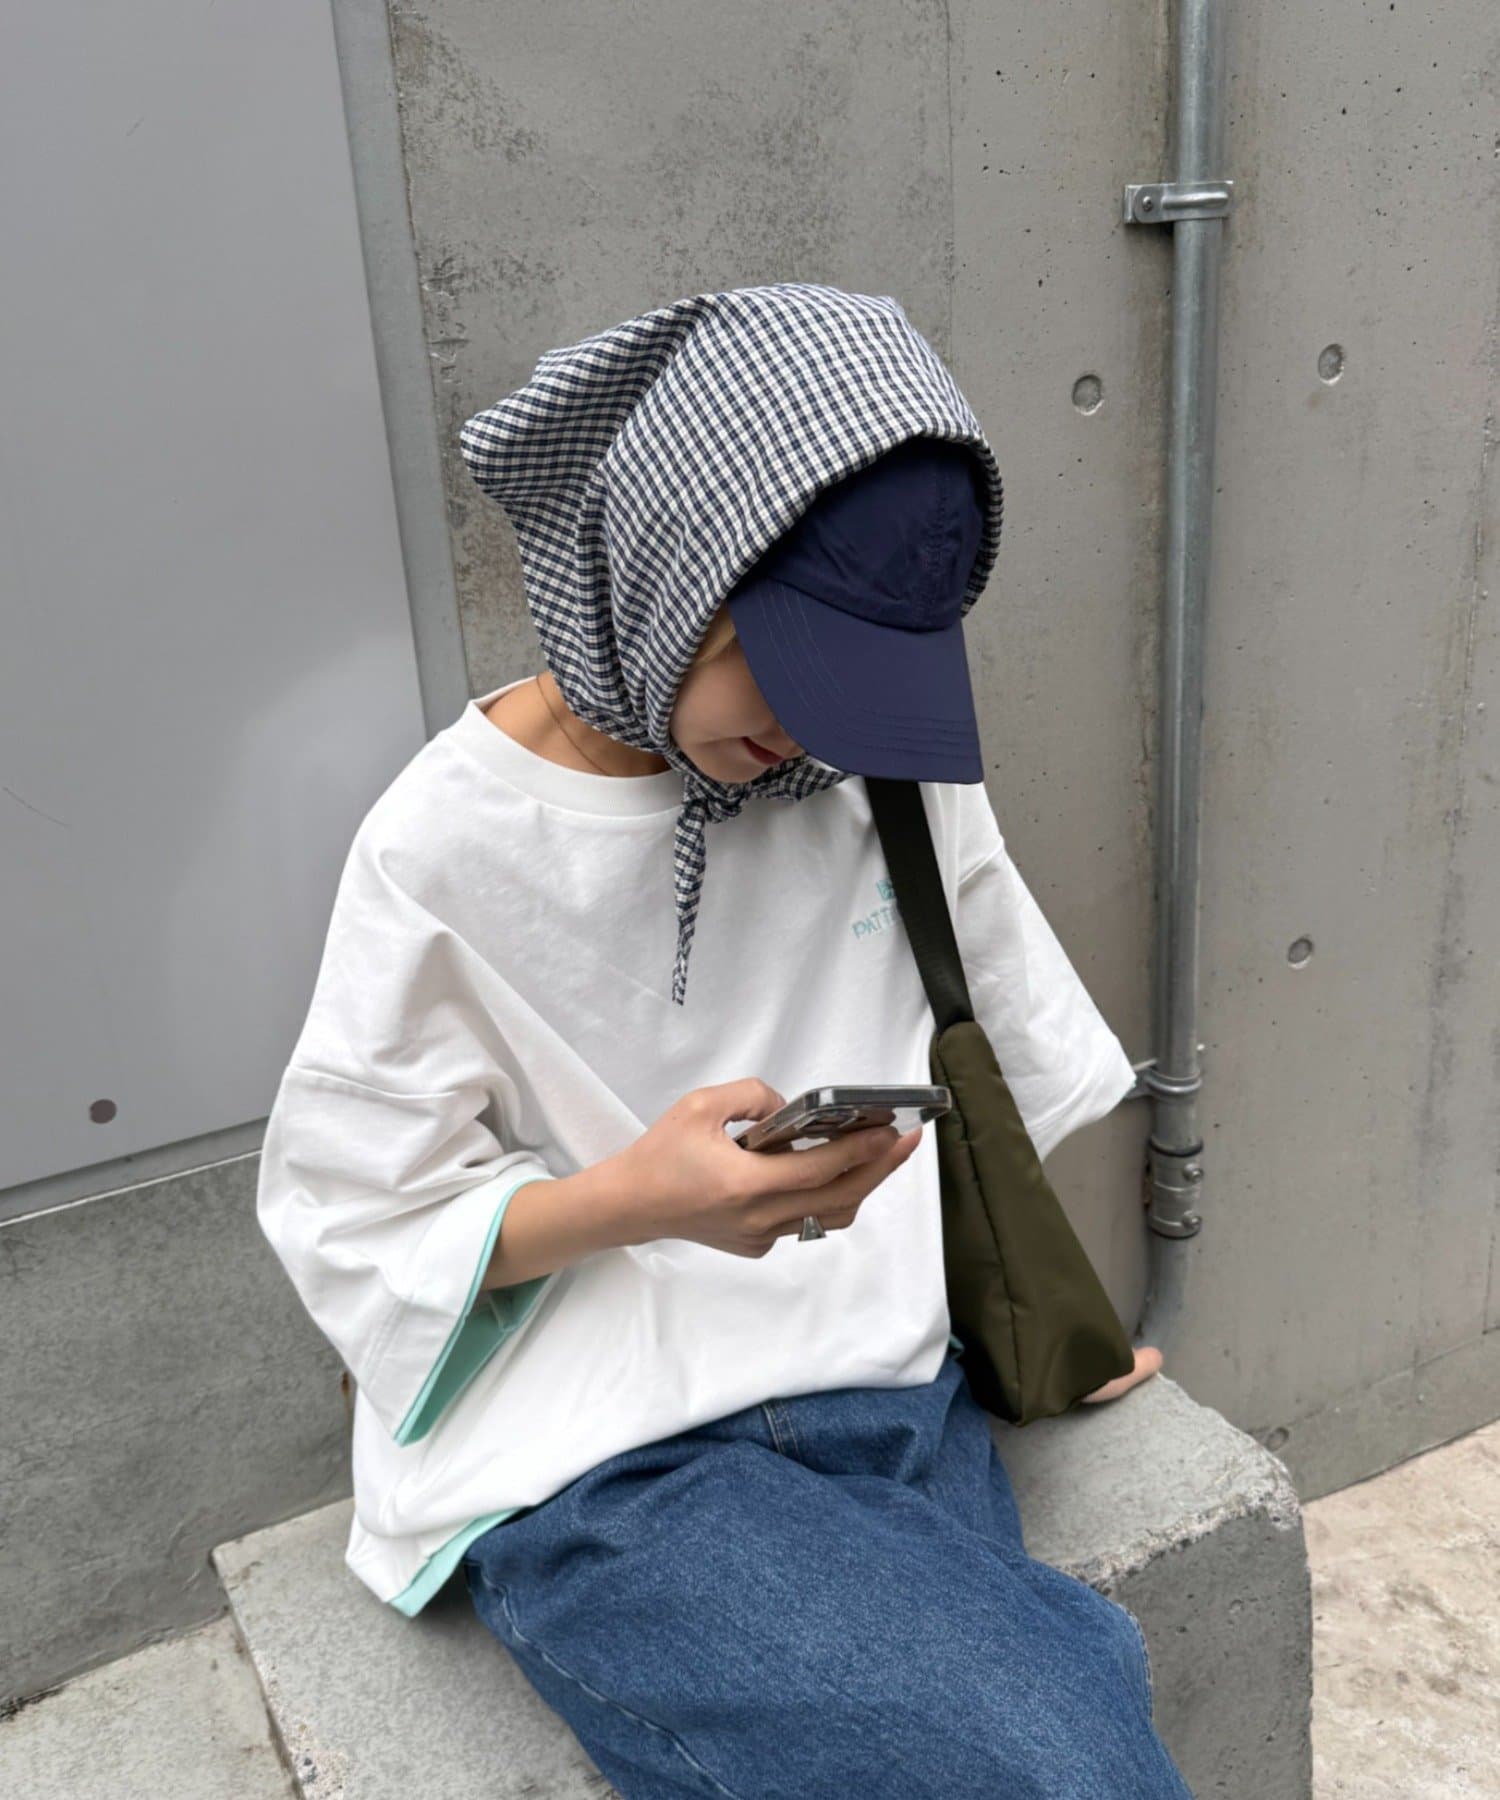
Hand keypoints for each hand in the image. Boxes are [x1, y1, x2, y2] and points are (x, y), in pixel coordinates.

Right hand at [613, 1077, 921, 1257]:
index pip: (819, 1171)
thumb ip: (753, 1096)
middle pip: (838, 1199)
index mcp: (745, 1185)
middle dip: (878, 1169)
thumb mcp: (702, 1105)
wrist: (633, 1203)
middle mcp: (759, 1219)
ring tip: (880, 1156)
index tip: (890, 1131)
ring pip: (828, 1217)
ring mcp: (760, 1237)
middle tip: (905, 1141)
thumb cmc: (662, 1153)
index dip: (860, 1152)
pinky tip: (831, 1172)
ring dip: (859, 1186)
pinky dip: (826, 1198)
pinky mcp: (756, 1245)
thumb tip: (791, 1109)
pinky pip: (805, 1222)